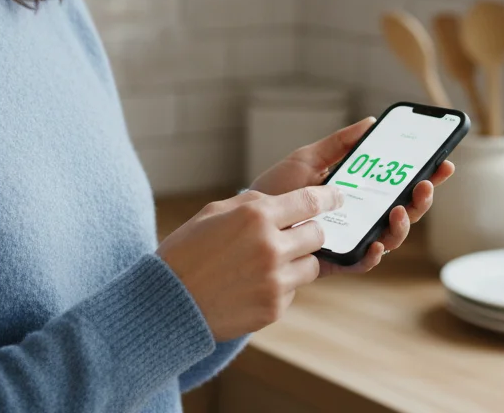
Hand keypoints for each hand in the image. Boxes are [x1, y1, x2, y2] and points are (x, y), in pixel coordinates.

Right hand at [157, 186, 342, 342]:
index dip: (329, 197)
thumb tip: (283, 203)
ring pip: (311, 265)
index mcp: (256, 215)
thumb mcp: (214, 213)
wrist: (167, 303)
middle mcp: (271, 246)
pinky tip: (251, 286)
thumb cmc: (186, 252)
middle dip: (309, 233)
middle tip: (294, 235)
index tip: (337, 196)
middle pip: (318, 234)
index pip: (310, 201)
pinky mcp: (274, 307)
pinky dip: (280, 286)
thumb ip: (252, 204)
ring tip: (267, 264)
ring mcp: (275, 280)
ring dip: (297, 261)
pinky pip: (292, 290)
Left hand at [248, 117, 456, 277]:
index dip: (426, 175)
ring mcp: (351, 239)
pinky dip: (374, 255)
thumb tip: (370, 122)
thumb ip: (338, 144)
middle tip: (426, 183)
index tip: (443, 162)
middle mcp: (360, 216)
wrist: (246, 219)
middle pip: (404, 211)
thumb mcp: (307, 159)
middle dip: (423, 198)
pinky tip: (376, 243)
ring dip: (403, 225)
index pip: (400, 184)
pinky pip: (362, 263)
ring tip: (400, 210)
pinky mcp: (336, 261)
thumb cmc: (276, 189)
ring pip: (390, 238)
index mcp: (359, 191)